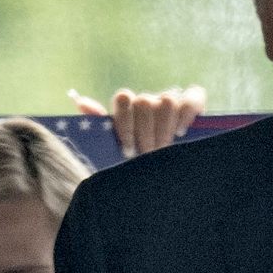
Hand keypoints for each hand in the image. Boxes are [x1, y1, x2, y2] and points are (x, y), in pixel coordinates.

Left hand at [71, 85, 206, 157]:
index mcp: (128, 107)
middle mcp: (148, 101)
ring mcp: (170, 100)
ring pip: (167, 101)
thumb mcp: (112, 147)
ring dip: (164, 128)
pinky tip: (182, 132)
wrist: (161, 175)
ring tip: (163, 149)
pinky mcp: (193, 103)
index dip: (125, 123)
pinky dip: (188, 112)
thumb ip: (98, 123)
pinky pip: (193, 96)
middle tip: (147, 154)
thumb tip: (80, 101)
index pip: (123, 98)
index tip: (127, 150)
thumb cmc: (133, 160)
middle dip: (145, 132)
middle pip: (144, 102)